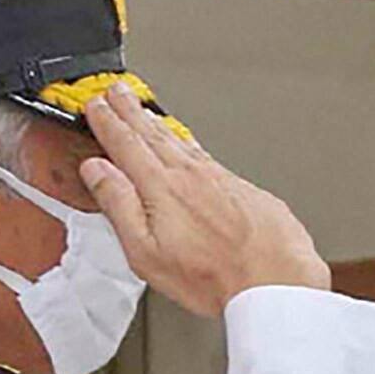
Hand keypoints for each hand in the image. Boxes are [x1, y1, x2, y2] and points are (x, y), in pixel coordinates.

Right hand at [67, 89, 329, 317]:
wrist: (278, 281)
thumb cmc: (215, 277)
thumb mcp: (147, 251)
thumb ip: (119, 205)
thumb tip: (97, 171)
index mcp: (162, 188)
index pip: (127, 144)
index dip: (108, 122)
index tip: (96, 106)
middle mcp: (193, 176)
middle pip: (154, 135)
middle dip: (131, 111)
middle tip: (117, 92)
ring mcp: (223, 180)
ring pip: (183, 143)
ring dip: (159, 124)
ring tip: (146, 112)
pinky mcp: (247, 190)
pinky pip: (210, 157)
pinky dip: (192, 145)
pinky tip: (190, 147)